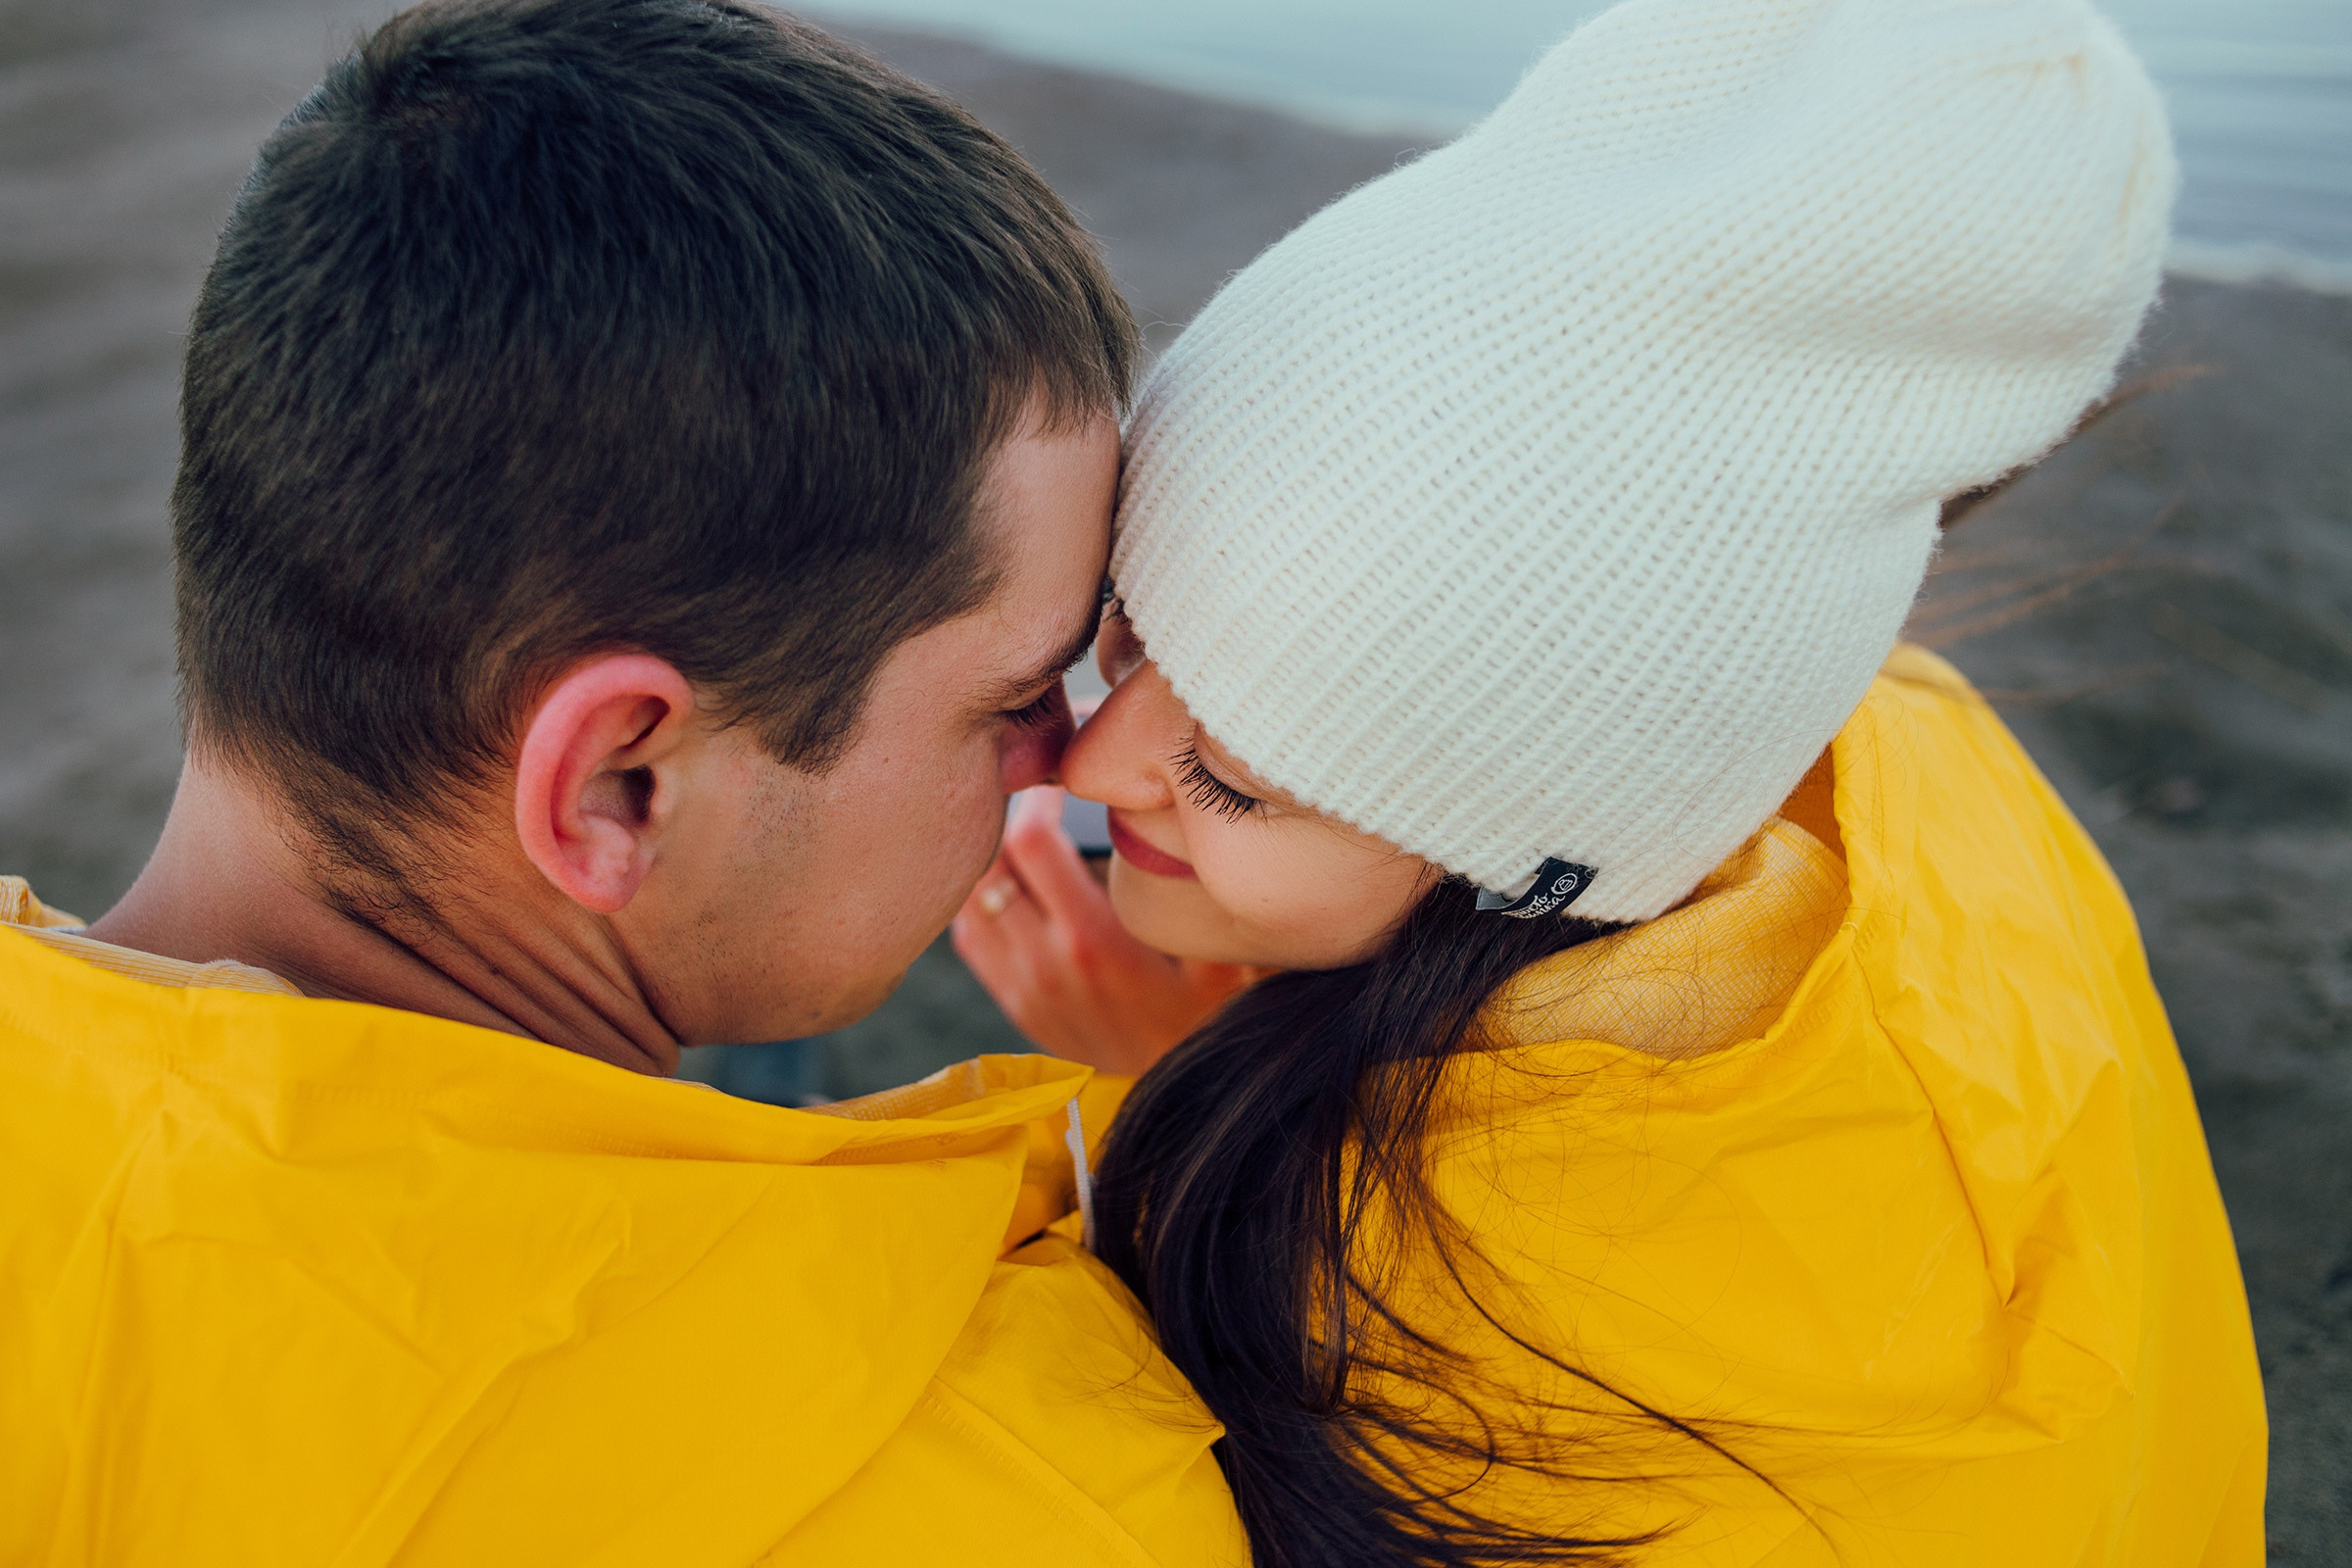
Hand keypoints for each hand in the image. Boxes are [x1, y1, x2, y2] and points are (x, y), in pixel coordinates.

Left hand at [953, 786, 1264, 1076]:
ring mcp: (1021, 987)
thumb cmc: (1207, 1022)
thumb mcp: (1220, 961)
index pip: (1029, 843)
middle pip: (991, 863)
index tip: (1060, 777)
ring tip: (1016, 830)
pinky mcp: (1014, 1004)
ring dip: (988, 860)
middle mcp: (1044, 963)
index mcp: (1091, 942)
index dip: (1037, 799)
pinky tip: (1005, 882)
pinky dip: (977, 902)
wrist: (1179, 1101)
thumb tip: (1196, 827)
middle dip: (1008, 817)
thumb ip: (1200, 900)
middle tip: (1033, 791)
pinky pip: (970, 938)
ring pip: (970, 899)